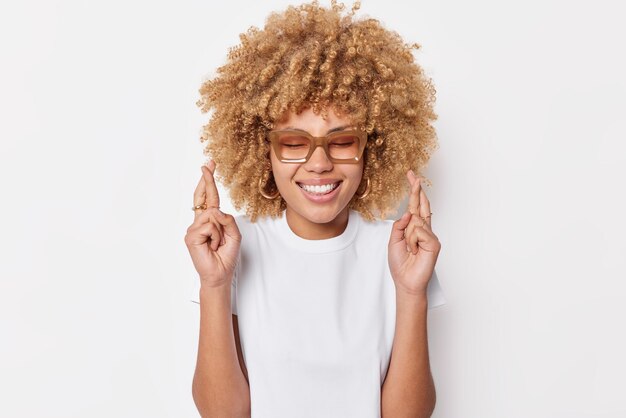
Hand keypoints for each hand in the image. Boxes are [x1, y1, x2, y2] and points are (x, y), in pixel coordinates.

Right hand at [184, 160, 241, 287]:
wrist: (220, 274)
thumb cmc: (226, 256)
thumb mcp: (234, 234)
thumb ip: (228, 220)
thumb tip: (215, 210)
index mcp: (210, 220)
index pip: (209, 197)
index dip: (208, 182)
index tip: (209, 165)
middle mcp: (199, 222)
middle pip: (202, 197)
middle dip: (206, 180)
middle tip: (207, 164)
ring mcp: (193, 228)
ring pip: (212, 215)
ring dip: (220, 230)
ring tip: (218, 243)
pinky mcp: (190, 236)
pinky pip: (209, 226)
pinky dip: (216, 236)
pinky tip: (212, 245)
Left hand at [388, 170, 440, 294]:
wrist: (406, 281)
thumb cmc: (400, 264)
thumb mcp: (393, 241)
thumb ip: (399, 226)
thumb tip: (409, 213)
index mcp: (414, 228)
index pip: (415, 206)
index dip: (414, 191)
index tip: (412, 177)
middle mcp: (424, 229)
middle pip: (421, 205)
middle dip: (417, 190)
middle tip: (413, 175)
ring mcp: (431, 235)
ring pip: (415, 222)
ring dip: (408, 237)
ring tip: (410, 250)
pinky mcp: (434, 242)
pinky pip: (419, 231)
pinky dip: (412, 242)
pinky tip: (415, 251)